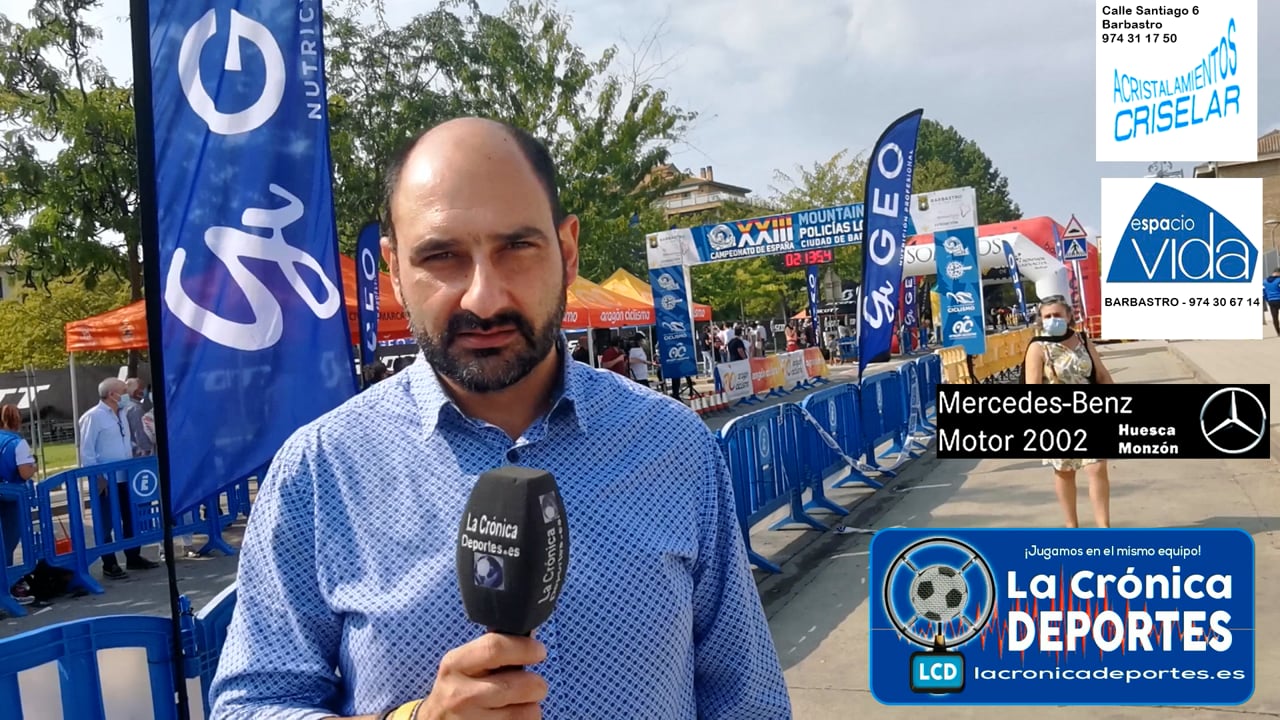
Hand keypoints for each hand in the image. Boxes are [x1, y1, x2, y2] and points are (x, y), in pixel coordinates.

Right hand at [418, 634, 548, 719]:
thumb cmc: (458, 690)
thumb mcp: (464, 665)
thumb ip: (493, 650)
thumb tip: (529, 637)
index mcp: (456, 664)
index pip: (495, 648)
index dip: (525, 648)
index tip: (539, 651)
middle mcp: (461, 693)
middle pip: (519, 685)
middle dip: (537, 684)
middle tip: (535, 685)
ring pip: (527, 712)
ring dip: (531, 707)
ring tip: (518, 704)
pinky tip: (510, 718)